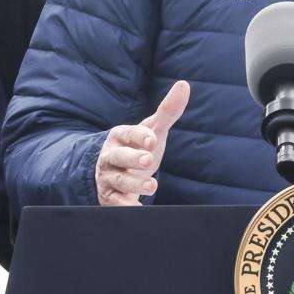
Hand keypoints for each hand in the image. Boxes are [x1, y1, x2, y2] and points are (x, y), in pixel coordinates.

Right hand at [95, 81, 188, 206]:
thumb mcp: (152, 130)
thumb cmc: (137, 148)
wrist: (114, 172)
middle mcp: (111, 155)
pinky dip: (124, 206)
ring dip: (134, 184)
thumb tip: (184, 85)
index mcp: (120, 136)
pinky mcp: (109, 197)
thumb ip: (168, 111)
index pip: (128, 133)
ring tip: (152, 186)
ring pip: (118, 180)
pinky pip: (114, 202)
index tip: (153, 140)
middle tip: (148, 161)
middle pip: (119, 157)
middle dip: (133, 158)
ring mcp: (108, 176)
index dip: (140, 136)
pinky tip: (137, 208)